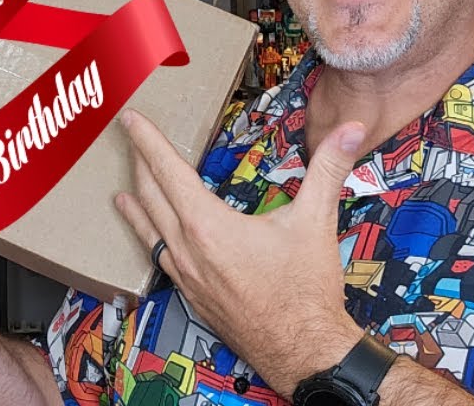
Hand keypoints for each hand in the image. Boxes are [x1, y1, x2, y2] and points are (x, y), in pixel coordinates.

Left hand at [114, 109, 365, 398]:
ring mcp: (186, 276)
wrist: (304, 352)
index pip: (168, 172)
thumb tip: (351, 131)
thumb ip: (330, 168)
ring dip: (137, 205)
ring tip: (122, 191)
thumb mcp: (317, 221)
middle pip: (150, 197)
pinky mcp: (192, 296)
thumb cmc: (306, 294)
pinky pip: (160, 260)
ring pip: (149, 231)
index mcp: (209, 227)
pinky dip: (150, 240)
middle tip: (128, 142)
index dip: (148, 142)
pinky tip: (152, 239)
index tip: (131, 121)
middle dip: (138, 165)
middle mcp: (188, 251)